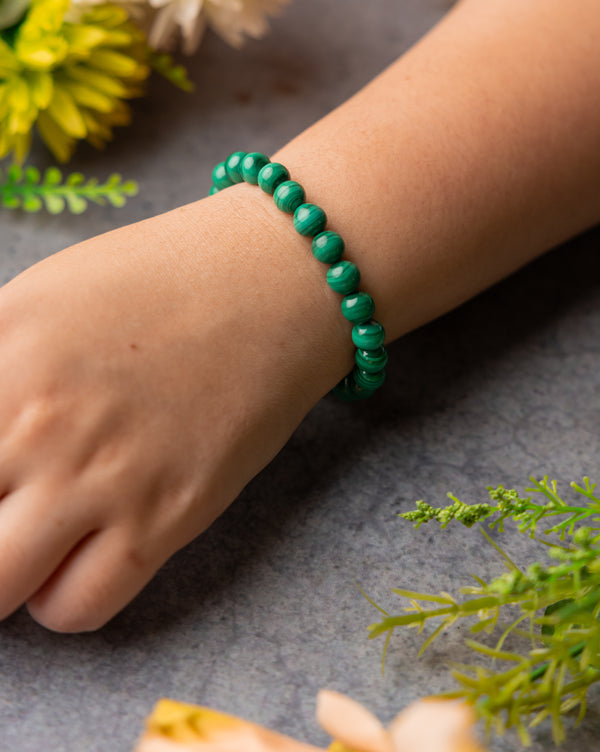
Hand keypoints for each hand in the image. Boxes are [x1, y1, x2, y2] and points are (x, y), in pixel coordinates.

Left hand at [0, 185, 348, 631]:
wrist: (271, 285)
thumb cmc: (160, 279)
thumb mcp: (38, 297)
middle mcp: (36, 425)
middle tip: (1, 506)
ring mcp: (102, 479)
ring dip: (2, 572)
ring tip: (29, 538)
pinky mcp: (166, 519)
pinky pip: (76, 607)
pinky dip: (63, 594)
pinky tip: (84, 549)